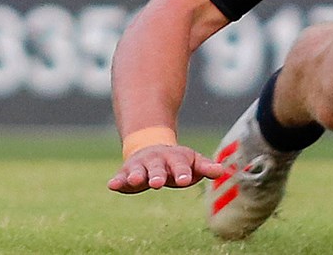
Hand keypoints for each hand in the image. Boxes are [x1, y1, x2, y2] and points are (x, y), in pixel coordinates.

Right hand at [106, 144, 225, 193]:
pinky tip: (112, 185)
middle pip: (158, 168)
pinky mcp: (127, 172)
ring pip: (138, 170)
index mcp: (176, 158)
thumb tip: (221, 171)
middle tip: (157, 184)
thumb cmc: (177, 161)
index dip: (182, 173)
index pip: (180, 166)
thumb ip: (205, 167)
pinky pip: (121, 176)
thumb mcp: (193, 161)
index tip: (184, 180)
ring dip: (136, 175)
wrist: (152, 146)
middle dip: (157, 175)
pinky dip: (117, 181)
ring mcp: (141, 165)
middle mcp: (157, 160)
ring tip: (134, 180)